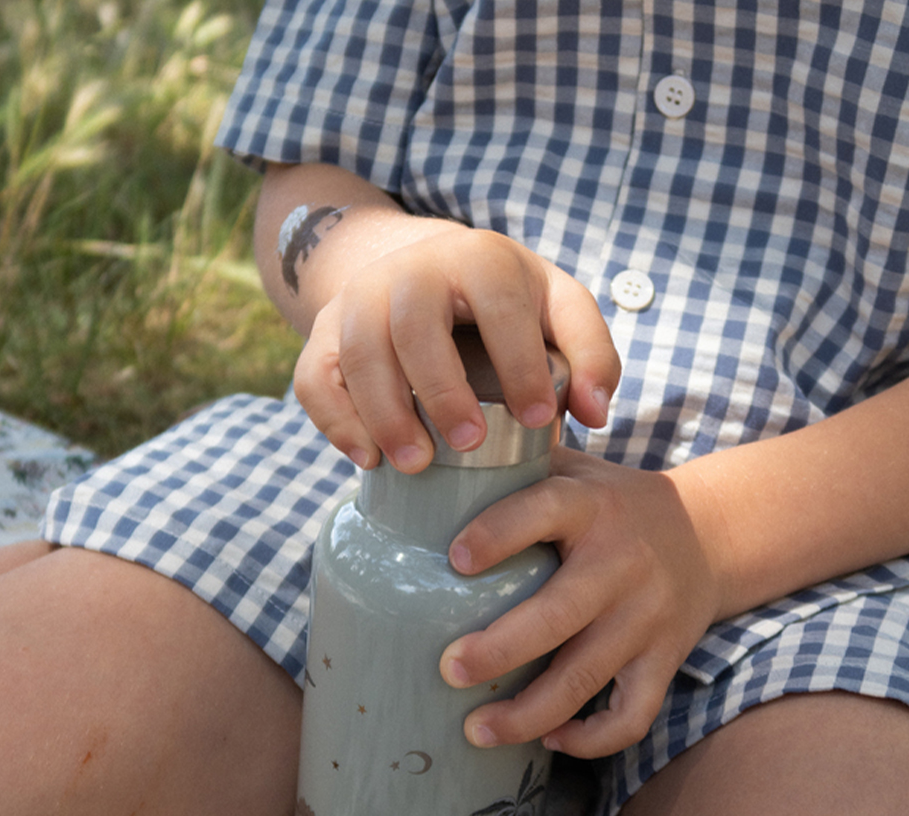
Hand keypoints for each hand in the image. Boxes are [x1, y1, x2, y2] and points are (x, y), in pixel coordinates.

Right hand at [293, 226, 619, 471]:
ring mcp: (359, 299)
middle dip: (441, 391)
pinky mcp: (324, 333)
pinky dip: (336, 421)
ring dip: (384, 414)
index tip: (540, 421)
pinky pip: (314, 377)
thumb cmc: (503, 302)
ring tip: (417, 465)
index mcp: (477, 258)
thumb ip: (590, 355)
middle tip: (469, 446)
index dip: (520, 363)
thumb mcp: (558, 309)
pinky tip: (368, 460)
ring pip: (358, 352)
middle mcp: (410, 270)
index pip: (497, 305)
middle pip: (413, 326)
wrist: (424, 271)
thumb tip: (593, 414)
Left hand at [438, 447, 726, 758]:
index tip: (455, 559)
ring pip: (588, 676)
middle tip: (448, 670)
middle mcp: (623, 563)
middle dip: (499, 650)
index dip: (499, 533)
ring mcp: (648, 617)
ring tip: (476, 730)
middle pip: (559, 616)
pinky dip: (592, 738)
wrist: (710, 533)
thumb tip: (433, 460)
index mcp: (592, 506)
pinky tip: (550, 739)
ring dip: (529, 714)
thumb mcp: (575, 469)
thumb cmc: (613, 503)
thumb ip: (518, 465)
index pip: (544, 512)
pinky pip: (632, 714)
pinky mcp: (665, 659)